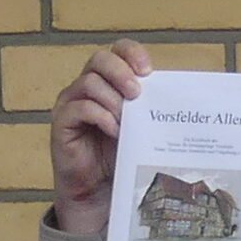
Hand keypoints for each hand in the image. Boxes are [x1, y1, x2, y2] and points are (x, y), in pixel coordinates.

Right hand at [48, 41, 151, 233]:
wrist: (97, 191)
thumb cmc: (119, 155)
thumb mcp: (140, 126)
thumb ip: (149, 107)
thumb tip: (178, 95)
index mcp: (109, 80)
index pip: (117, 50)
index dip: (131, 53)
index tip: (148, 71)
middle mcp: (87, 86)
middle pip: (100, 59)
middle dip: (121, 72)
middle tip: (136, 92)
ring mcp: (72, 102)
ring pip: (89, 83)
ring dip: (112, 99)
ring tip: (126, 121)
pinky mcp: (62, 122)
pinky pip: (79, 108)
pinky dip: (100, 116)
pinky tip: (115, 131)